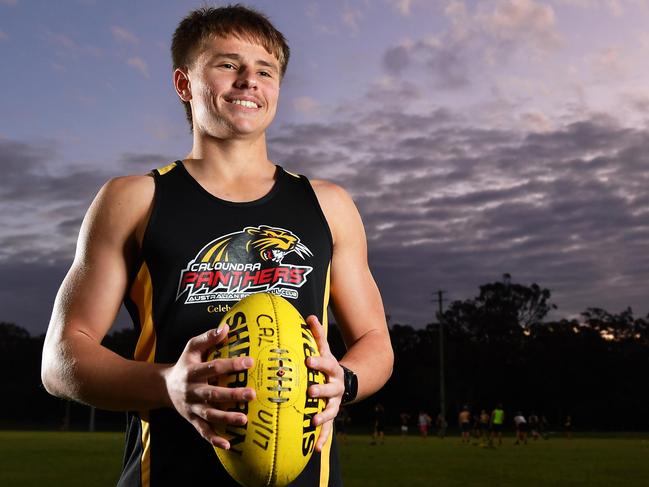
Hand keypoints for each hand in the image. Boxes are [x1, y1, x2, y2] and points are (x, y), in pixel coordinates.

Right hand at [163, 324, 255, 448]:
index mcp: (193, 371)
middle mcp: (192, 391)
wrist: (164, 387)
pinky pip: (203, 431)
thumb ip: (207, 338)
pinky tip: (228, 444)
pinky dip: (214, 439)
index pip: (214, 367)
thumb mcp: (191, 347)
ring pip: (209, 415)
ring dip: (227, 418)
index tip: (250, 362)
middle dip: (232, 394)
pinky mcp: (192, 420)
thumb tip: (226, 327)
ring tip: (244, 419)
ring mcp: (192, 407)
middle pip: (213, 394)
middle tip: (252, 394)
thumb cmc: (185, 363)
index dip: (232, 364)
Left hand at [305, 315, 344, 451]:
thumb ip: (317, 335)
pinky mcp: (331, 415)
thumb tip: (308, 316)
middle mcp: (336, 387)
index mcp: (332, 369)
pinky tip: (315, 449)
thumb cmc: (327, 364)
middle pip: (330, 389)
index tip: (308, 360)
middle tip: (311, 391)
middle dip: (321, 390)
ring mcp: (335, 402)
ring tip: (314, 422)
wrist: (348, 381)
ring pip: (330, 410)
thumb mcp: (324, 349)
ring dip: (323, 417)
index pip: (326, 364)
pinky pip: (328, 429)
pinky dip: (322, 438)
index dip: (318, 362)